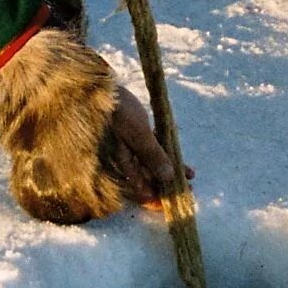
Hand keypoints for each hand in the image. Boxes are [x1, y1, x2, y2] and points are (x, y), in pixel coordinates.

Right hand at [106, 86, 192, 209]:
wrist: (97, 87)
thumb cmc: (116, 111)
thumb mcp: (138, 133)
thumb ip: (152, 156)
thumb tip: (168, 178)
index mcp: (121, 165)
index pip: (141, 190)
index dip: (159, 199)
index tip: (179, 201)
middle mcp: (123, 161)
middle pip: (148, 180)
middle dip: (168, 185)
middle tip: (189, 190)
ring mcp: (127, 149)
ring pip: (151, 166)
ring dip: (169, 170)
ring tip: (189, 175)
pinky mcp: (131, 137)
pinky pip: (149, 151)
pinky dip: (163, 155)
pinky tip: (178, 156)